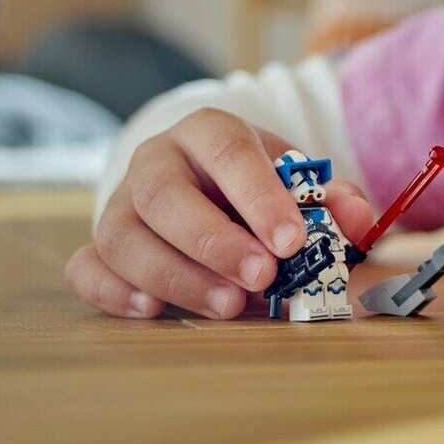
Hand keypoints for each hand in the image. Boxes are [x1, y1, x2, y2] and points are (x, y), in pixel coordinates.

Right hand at [65, 108, 375, 319]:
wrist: (206, 190)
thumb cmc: (256, 190)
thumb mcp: (296, 183)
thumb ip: (331, 199)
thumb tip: (358, 217)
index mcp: (208, 132)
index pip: (227, 151)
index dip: (259, 196)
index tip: (292, 240)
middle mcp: (155, 161)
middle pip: (164, 194)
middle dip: (213, 241)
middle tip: (261, 278)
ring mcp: (120, 204)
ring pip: (122, 235)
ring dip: (173, 275)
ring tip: (226, 307)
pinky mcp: (98, 247)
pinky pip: (85, 268)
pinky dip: (112, 291)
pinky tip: (152, 310)